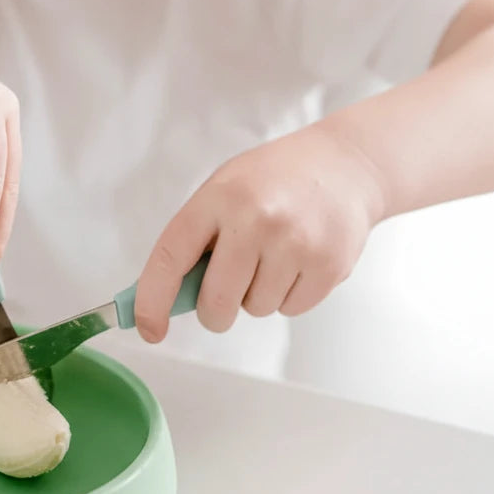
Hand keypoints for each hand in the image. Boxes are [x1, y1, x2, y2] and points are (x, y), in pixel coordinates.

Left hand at [134, 124, 386, 341]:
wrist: (345, 165)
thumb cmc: (272, 181)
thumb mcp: (224, 189)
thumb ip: (197, 239)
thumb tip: (171, 298)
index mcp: (218, 198)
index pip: (170, 257)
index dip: (153, 299)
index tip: (148, 329)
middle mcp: (256, 220)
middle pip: (216, 302)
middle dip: (214, 309)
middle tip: (224, 291)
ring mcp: (295, 243)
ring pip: (256, 309)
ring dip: (257, 295)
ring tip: (274, 255)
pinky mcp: (329, 265)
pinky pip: (291, 309)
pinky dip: (289, 295)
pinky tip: (298, 260)